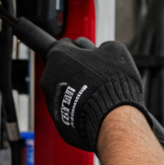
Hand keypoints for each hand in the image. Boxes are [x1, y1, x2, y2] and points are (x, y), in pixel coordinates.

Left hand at [39, 37, 146, 152]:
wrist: (112, 117)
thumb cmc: (113, 81)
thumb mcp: (114, 50)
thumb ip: (100, 47)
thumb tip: (98, 51)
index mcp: (58, 56)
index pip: (66, 45)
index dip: (81, 49)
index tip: (91, 55)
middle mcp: (48, 77)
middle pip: (63, 68)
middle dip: (77, 70)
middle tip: (97, 76)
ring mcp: (51, 100)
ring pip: (65, 89)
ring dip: (77, 89)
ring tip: (97, 94)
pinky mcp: (58, 119)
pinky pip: (69, 109)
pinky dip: (78, 107)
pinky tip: (94, 108)